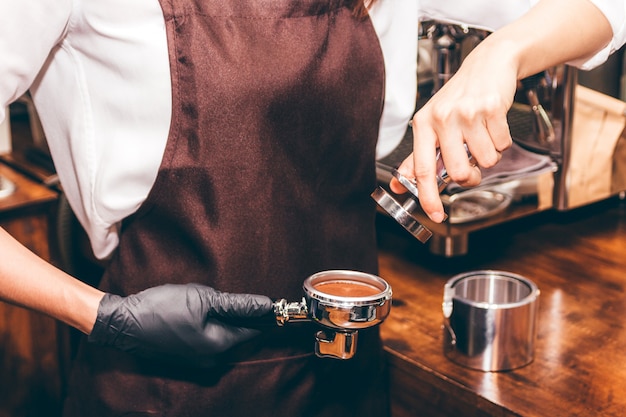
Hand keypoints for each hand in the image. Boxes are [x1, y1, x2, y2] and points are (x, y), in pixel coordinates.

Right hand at [88, 283, 272, 366]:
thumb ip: (237, 304)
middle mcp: (211, 359)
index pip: (253, 330)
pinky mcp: (186, 357)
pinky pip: (207, 340)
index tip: (270, 300)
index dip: (262, 314)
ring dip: (221, 319)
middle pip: (238, 334)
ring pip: (222, 336)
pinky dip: (208, 326)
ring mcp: (197, 361)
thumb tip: (266, 305)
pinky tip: (194, 312)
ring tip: (203, 301)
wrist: (123, 322)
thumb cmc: (162, 308)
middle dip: (237, 314)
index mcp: (219, 345)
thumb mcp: (203, 299)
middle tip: (224, 295)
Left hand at [391, 39, 516, 222]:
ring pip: (485, 161)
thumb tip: (399, 184)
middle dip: (470, 176)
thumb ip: (418, 156)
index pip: (423, 169)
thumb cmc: (458, 99)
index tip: (435, 215)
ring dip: (488, 156)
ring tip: (482, 135)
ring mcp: (467, 113)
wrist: (487, 64)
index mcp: (423, 124)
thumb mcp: (431, 123)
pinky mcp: (492, 108)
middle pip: (458, 172)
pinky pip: (502, 145)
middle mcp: (442, 118)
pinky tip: (493, 125)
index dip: (428, 197)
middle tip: (471, 165)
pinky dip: (501, 141)